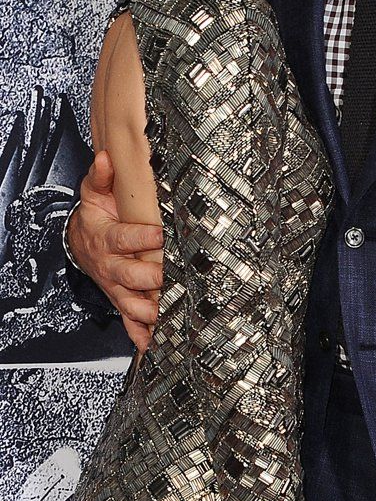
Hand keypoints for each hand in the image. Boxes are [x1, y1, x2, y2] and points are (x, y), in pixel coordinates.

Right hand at [68, 150, 163, 350]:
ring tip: (169, 313)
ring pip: (130, 303)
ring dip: (149, 310)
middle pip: (129, 276)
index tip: (160, 233)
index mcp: (107, 238)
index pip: (124, 238)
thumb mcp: (94, 194)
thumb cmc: (95, 217)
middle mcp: (111, 266)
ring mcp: (116, 286)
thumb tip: (106, 158)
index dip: (141, 237)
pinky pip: (129, 321)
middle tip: (169, 277)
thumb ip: (102, 177)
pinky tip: (155, 343)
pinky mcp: (121, 299)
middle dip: (149, 278)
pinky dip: (141, 334)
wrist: (81, 243)